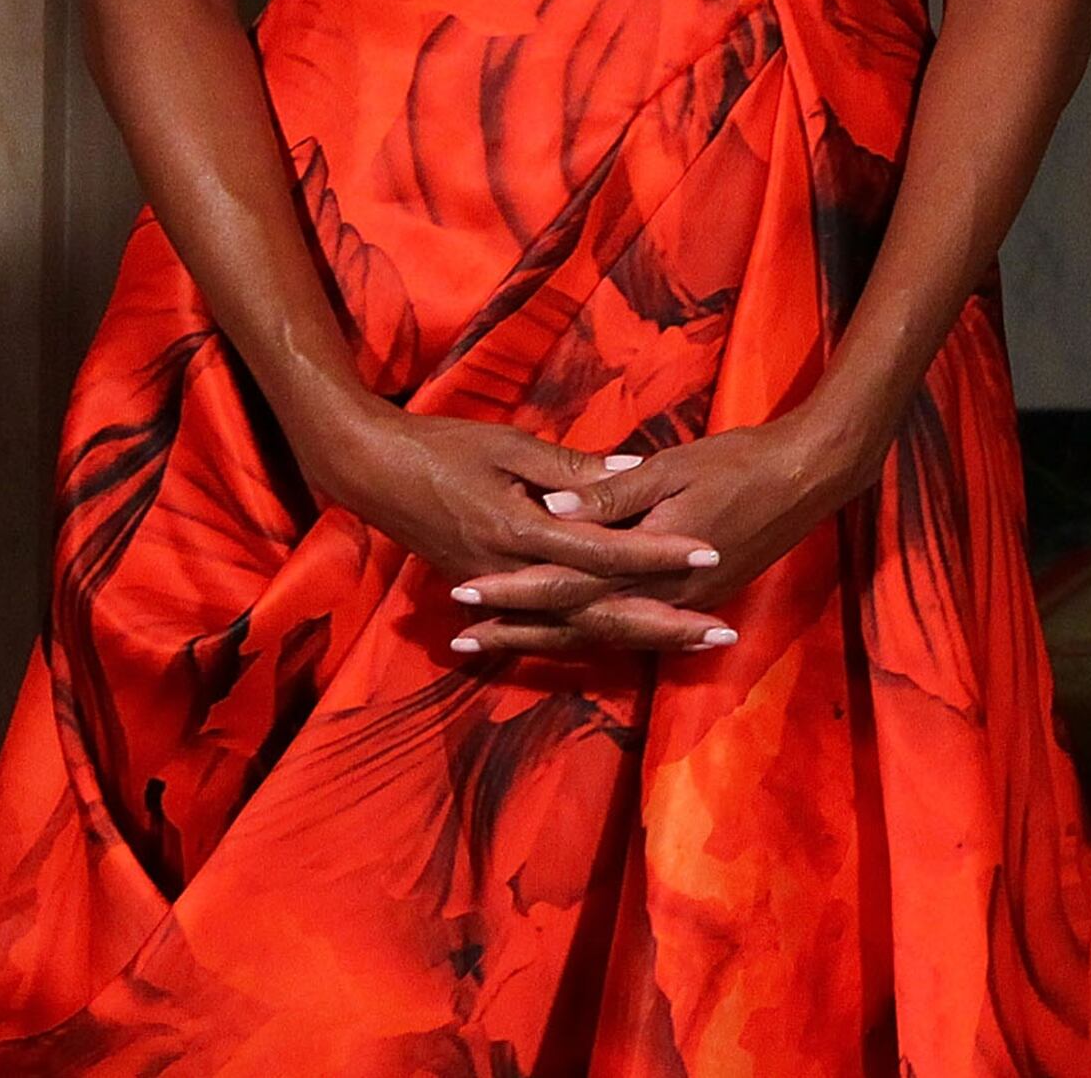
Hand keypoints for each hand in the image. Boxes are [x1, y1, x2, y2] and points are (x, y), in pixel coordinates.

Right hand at [300, 406, 726, 631]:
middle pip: (599, 610)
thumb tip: (633, 472)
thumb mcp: (509, 446)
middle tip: (721, 635)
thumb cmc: (441, 447)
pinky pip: (547, 624)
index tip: (711, 553)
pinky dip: (589, 637)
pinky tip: (627, 644)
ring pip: (577, 627)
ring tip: (692, 644)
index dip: (659, 554)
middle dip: (664, 623)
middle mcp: (512, 573)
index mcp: (522, 531)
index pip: (606, 552)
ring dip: (637, 636)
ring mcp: (499, 588)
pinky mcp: (489, 589)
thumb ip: (570, 469)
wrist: (369, 470)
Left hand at [448, 418, 875, 657]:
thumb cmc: (740, 462)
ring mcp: (678, 602)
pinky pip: (629, 626)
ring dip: (545, 637)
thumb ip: (610, 495)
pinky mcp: (692, 598)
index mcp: (648, 561)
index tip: (461, 594)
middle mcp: (659, 596)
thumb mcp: (672, 467)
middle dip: (516, 630)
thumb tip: (552, 510)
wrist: (809, 477)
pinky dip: (589, 632)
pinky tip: (563, 634)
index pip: (566, 584)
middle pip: (574, 621)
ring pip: (599, 631)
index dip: (512, 591)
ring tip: (494, 644)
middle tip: (459, 640)